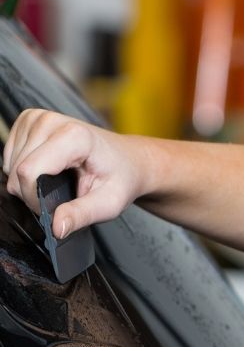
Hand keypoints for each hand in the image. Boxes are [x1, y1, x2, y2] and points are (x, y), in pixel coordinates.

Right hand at [3, 109, 144, 235]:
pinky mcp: (29, 121)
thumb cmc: (120, 177)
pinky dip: (25, 170)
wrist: (128, 160)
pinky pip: (10, 156)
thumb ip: (81, 215)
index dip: (36, 198)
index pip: (29, 172)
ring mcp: (38, 118)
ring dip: (29, 182)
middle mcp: (52, 122)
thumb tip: (56, 228)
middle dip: (33, 193)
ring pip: (11, 165)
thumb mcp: (109, 203)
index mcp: (74, 136)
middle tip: (62, 196)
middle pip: (18, 170)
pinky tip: (49, 169)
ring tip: (58, 180)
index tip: (57, 207)